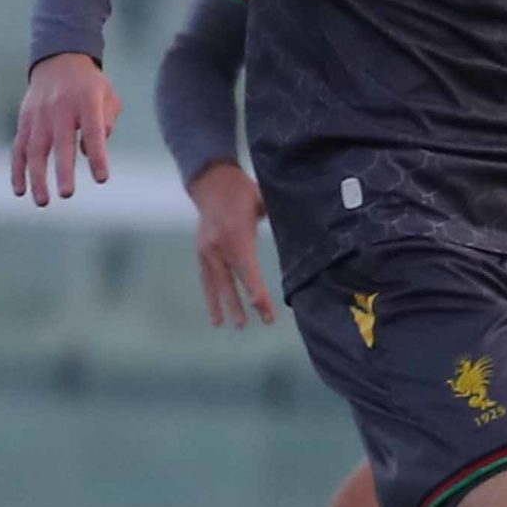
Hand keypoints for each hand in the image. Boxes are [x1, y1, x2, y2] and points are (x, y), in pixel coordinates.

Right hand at [12, 52, 117, 205]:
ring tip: (43, 202)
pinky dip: (17, 170)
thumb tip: (90, 152)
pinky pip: (18, 148)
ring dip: (37, 177)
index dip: (98, 156)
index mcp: (87, 102)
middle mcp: (60, 108)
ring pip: (35, 149)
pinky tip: (20, 191)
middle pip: (61, 143)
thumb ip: (106, 123)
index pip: (94, 132)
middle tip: (67, 194)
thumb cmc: (90, 88)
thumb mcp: (108, 97)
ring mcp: (39, 115)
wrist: (59, 61)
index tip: (101, 178)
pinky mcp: (25, 121)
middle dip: (63, 170)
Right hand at [189, 161, 273, 326]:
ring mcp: (207, 250)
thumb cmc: (242, 191)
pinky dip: (211, 297)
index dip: (256, 291)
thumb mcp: (262, 200)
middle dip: (245, 304)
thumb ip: (277, 217)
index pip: (247, 269)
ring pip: (216, 284)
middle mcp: (219, 246)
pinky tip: (216, 315)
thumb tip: (305, 228)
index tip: (264, 309)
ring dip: (225, 306)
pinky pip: (206, 279)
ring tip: (234, 326)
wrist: (210, 181)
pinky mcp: (201, 252)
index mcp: (236, 234)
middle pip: (232, 281)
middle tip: (257, 323)